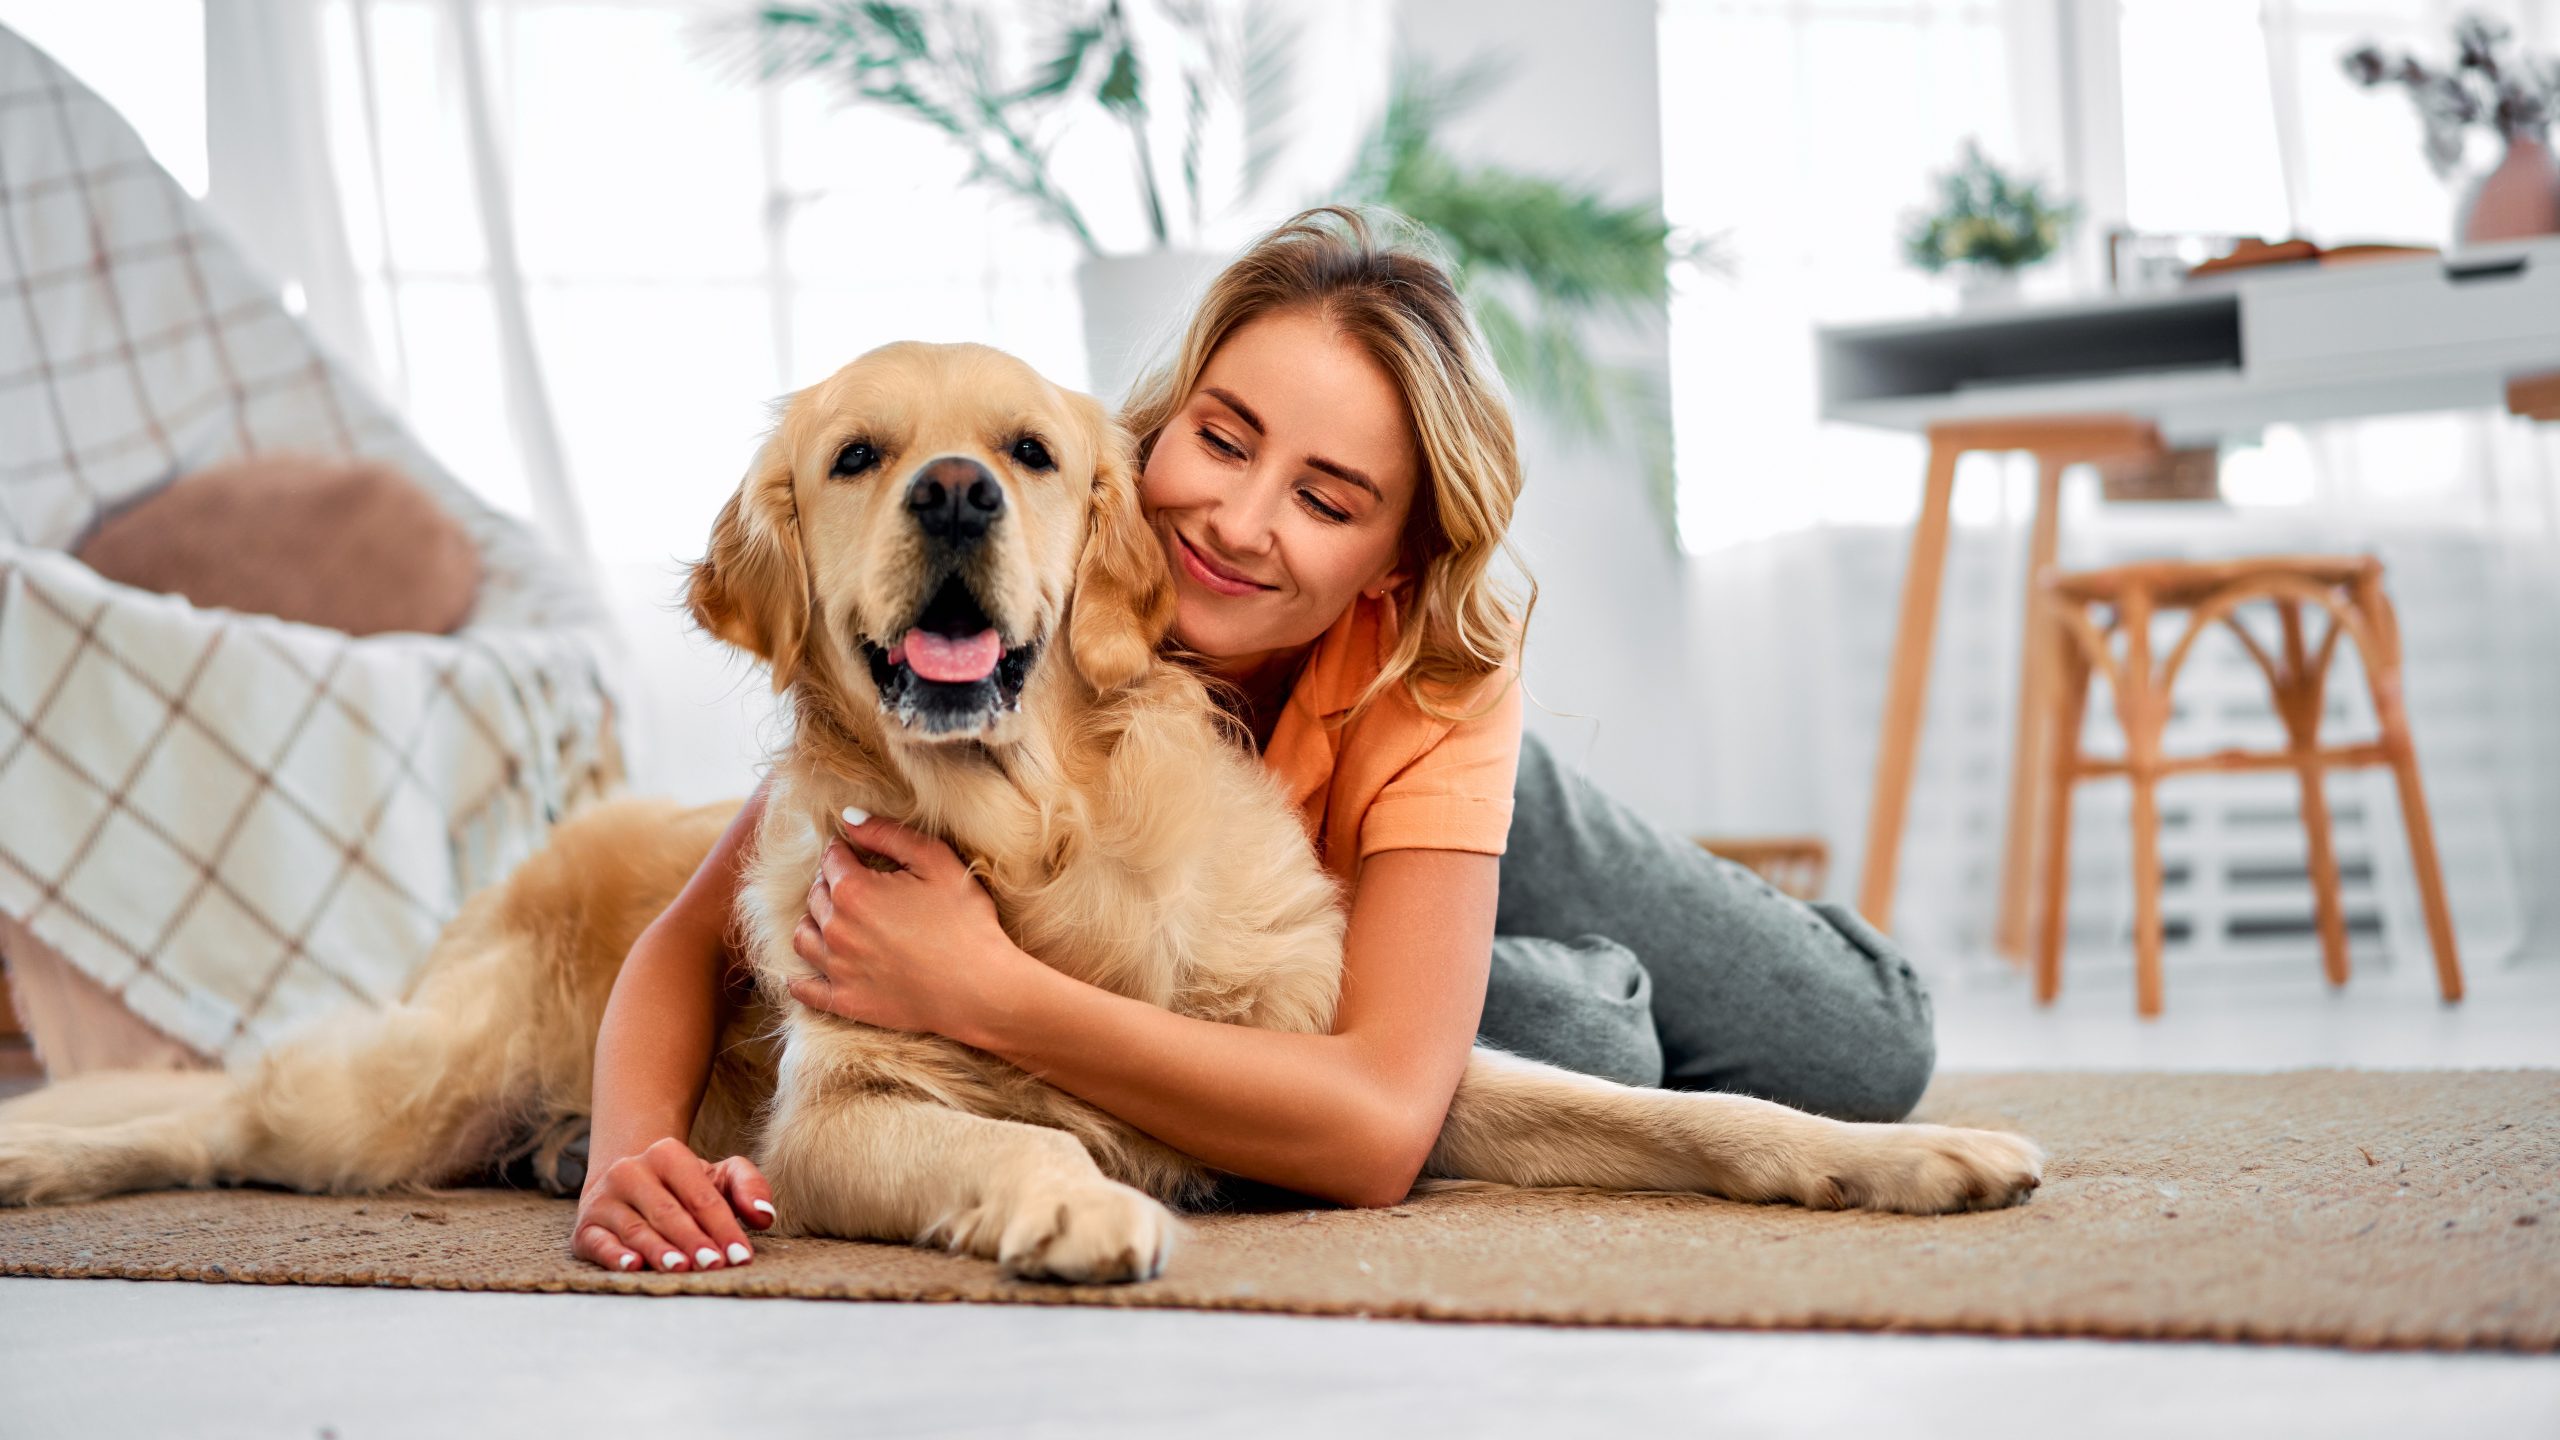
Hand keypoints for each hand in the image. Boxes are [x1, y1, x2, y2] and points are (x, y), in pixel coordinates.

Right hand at [572, 1135, 774, 1272]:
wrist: (626, 1186)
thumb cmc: (683, 1187)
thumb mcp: (718, 1176)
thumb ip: (748, 1186)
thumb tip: (764, 1216)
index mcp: (666, 1154)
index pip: (701, 1196)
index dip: (723, 1226)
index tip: (741, 1255)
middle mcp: (630, 1171)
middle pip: (669, 1212)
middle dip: (694, 1240)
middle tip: (715, 1264)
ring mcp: (604, 1199)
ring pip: (636, 1228)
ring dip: (660, 1250)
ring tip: (681, 1267)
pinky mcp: (586, 1227)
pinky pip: (599, 1242)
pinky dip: (614, 1255)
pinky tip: (633, 1266)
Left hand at [789, 810, 1028, 1043]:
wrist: (981, 989)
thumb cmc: (965, 921)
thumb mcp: (936, 862)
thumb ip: (888, 834)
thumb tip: (848, 817)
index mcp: (853, 891)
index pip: (832, 859)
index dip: (845, 851)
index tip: (858, 854)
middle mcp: (835, 928)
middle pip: (815, 895)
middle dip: (830, 884)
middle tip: (856, 885)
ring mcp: (837, 968)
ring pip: (803, 937)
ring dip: (813, 922)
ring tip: (834, 920)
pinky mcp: (846, 1001)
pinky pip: (804, 989)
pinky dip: (798, 979)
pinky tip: (802, 974)